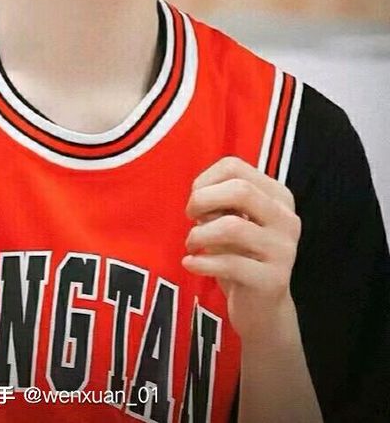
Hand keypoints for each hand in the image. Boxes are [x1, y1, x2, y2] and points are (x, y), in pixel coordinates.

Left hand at [182, 156, 301, 341]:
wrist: (263, 309)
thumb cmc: (241, 255)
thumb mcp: (231, 220)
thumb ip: (219, 202)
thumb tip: (199, 197)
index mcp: (277, 196)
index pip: (235, 166)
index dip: (205, 179)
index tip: (195, 198)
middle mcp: (286, 219)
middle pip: (240, 189)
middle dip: (203, 200)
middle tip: (190, 217)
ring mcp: (283, 250)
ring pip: (232, 227)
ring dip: (200, 234)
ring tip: (191, 244)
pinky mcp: (272, 280)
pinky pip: (230, 263)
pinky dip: (202, 262)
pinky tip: (190, 263)